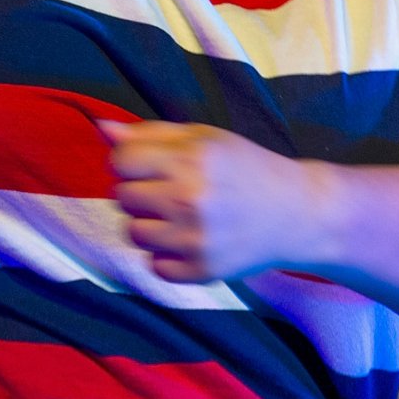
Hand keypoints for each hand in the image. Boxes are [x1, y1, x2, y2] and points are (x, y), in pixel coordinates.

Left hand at [96, 118, 305, 283]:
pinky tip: (191, 241)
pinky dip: (167, 256)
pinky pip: (155, 266)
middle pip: (122, 196)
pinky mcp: (202, 270)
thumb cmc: (245, 167)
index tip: (149, 165)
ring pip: (133, 233)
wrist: (296, 212)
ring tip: (180, 216)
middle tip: (171, 191)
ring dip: (150, 225)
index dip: (130, 161)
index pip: (120, 161)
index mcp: (190, 159)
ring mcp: (195, 238)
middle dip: (140, 192)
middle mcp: (190, 198)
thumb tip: (102, 128)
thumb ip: (151, 133)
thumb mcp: (204, 138)